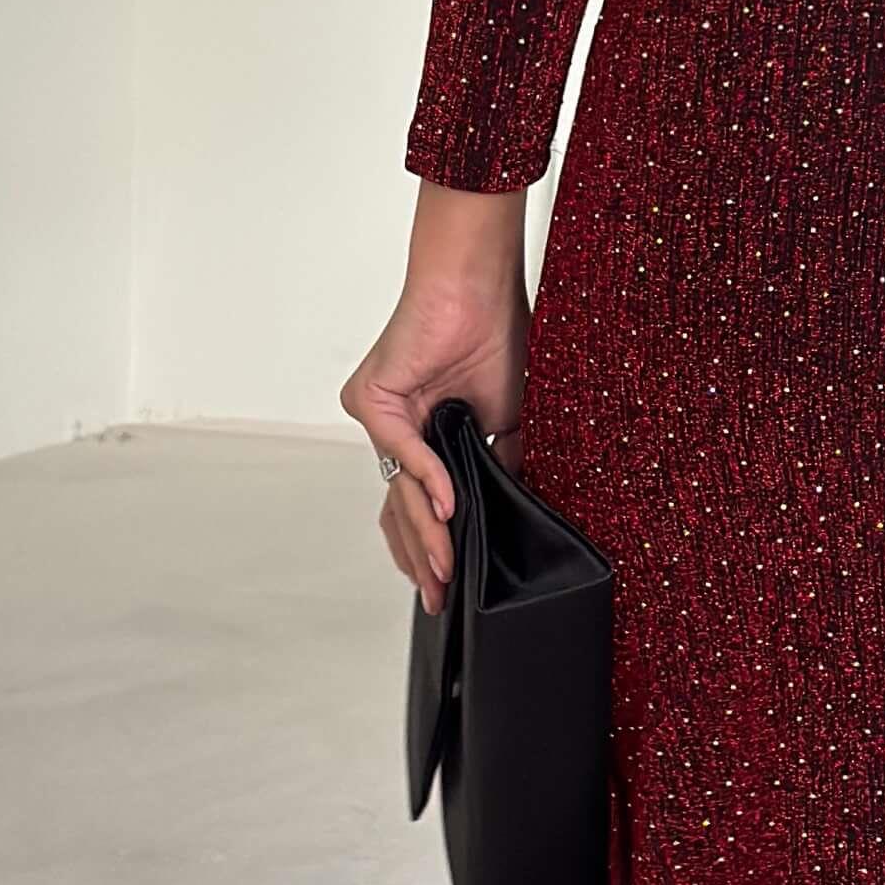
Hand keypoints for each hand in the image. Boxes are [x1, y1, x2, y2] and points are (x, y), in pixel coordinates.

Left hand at [345, 183, 530, 610]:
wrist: (479, 286)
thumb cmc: (493, 335)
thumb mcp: (505, 418)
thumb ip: (500, 464)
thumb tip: (513, 508)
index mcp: (420, 435)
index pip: (414, 505)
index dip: (429, 546)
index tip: (448, 587)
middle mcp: (392, 429)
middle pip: (400, 509)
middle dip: (423, 557)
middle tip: (439, 598)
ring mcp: (378, 415)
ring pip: (398, 489)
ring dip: (426, 533)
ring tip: (447, 570)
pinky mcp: (371, 399)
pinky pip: (401, 451)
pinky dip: (428, 480)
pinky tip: (451, 509)